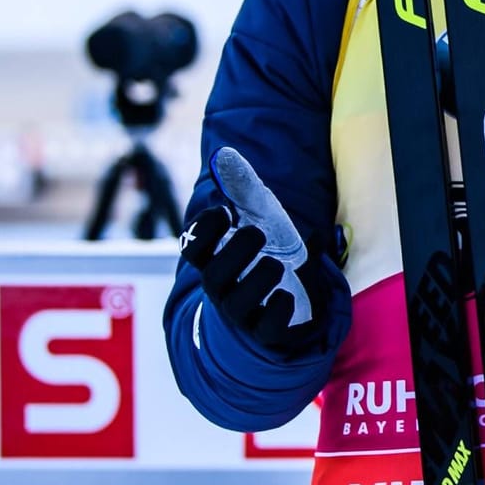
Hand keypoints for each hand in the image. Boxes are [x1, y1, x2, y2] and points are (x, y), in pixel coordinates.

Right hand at [181, 148, 331, 352]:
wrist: (291, 300)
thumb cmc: (267, 253)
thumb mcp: (261, 220)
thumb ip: (244, 190)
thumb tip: (224, 153)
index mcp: (216, 259)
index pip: (192, 248)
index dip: (202, 232)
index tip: (224, 211)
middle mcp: (225, 287)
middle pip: (214, 276)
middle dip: (234, 252)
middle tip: (257, 232)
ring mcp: (245, 312)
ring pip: (237, 303)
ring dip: (257, 279)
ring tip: (278, 263)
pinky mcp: (269, 331)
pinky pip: (266, 329)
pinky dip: (277, 312)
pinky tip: (288, 295)